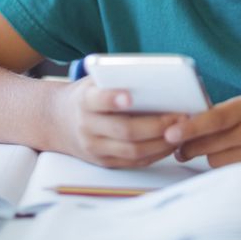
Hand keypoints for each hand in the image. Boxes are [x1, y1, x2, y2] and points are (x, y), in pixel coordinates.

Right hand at [54, 78, 186, 167]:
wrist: (58, 122)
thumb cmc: (88, 96)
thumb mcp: (95, 81)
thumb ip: (116, 79)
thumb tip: (155, 77)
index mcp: (85, 101)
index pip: (98, 100)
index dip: (113, 99)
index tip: (130, 96)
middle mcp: (88, 127)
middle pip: (124, 130)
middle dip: (156, 125)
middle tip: (180, 116)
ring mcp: (95, 148)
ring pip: (133, 151)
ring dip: (162, 143)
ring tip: (182, 131)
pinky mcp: (105, 162)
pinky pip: (135, 162)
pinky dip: (156, 154)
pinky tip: (171, 142)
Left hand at [163, 96, 240, 176]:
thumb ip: (223, 115)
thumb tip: (185, 128)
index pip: (215, 118)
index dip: (191, 127)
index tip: (170, 133)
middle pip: (208, 145)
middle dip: (190, 144)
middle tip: (179, 142)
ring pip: (215, 161)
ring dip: (210, 156)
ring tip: (226, 146)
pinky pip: (229, 173)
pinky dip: (226, 167)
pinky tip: (237, 157)